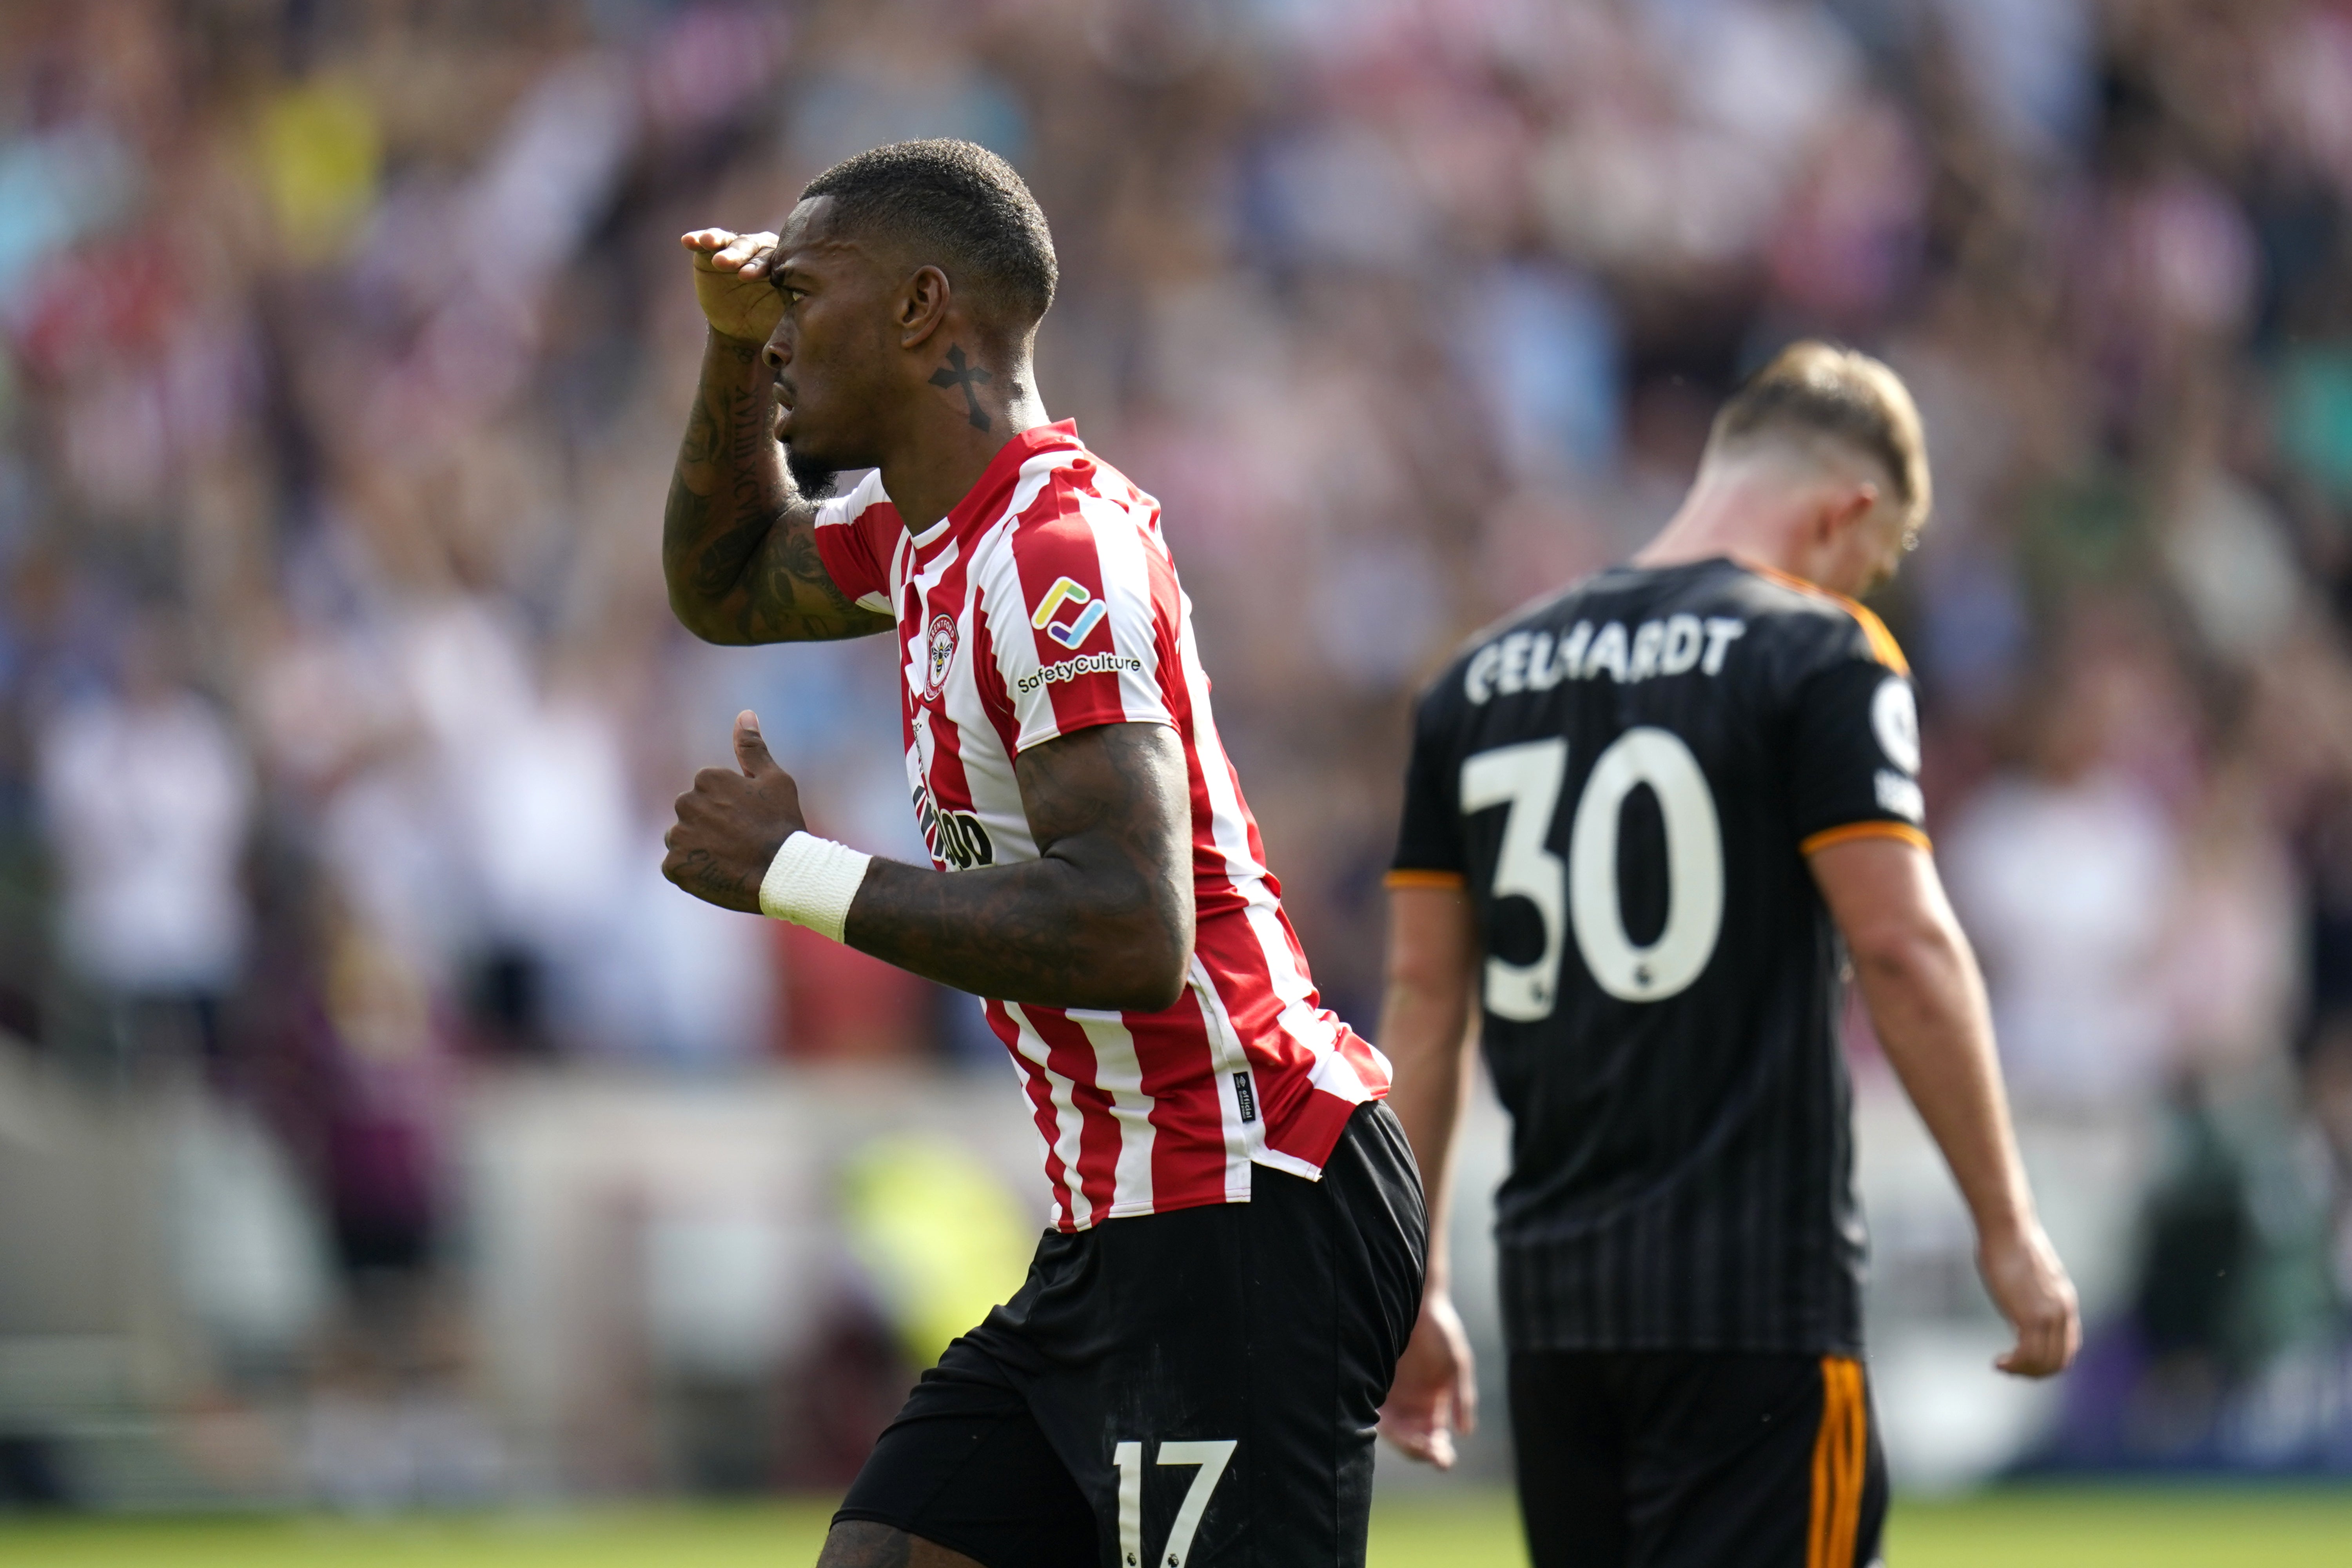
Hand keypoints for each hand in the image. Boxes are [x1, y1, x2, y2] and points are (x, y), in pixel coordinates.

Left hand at [663, 711, 806, 911]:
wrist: (784, 874)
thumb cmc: (783, 825)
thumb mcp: (775, 780)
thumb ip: (752, 748)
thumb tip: (744, 713)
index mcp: (707, 779)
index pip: (708, 793)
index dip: (730, 809)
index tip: (748, 821)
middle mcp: (686, 802)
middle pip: (692, 814)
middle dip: (710, 826)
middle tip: (740, 842)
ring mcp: (678, 835)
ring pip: (682, 839)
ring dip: (699, 849)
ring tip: (729, 859)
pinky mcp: (674, 866)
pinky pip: (676, 866)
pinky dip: (693, 872)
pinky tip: (717, 874)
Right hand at [681, 228, 783, 345]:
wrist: (742, 330)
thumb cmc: (767, 322)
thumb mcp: (783, 319)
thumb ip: (793, 315)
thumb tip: (800, 326)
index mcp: (782, 264)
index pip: (773, 260)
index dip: (760, 267)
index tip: (747, 277)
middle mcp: (761, 251)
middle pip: (752, 247)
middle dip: (738, 255)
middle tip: (726, 264)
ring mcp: (738, 249)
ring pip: (731, 241)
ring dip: (718, 241)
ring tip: (708, 243)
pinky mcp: (714, 252)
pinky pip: (707, 242)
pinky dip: (698, 239)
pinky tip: (688, 240)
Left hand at [1378, 1290, 1477, 1467]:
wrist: (1415, 1303)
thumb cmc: (1441, 1331)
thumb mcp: (1458, 1364)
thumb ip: (1462, 1398)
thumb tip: (1465, 1433)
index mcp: (1436, 1406)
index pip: (1436, 1440)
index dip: (1439, 1453)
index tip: (1442, 1458)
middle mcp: (1414, 1408)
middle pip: (1416, 1441)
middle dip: (1422, 1451)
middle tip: (1427, 1452)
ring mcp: (1395, 1399)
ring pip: (1396, 1434)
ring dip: (1404, 1444)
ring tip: (1412, 1445)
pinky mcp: (1376, 1387)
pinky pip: (1377, 1415)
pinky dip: (1383, 1428)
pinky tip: (1389, 1430)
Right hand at [1978, 1220, 2079, 1377]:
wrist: (2008, 1228)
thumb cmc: (2010, 1246)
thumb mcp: (2029, 1278)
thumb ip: (2031, 1298)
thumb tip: (2019, 1311)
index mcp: (2065, 1303)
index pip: (2067, 1347)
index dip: (2048, 1362)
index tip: (2024, 1361)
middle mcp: (2063, 1312)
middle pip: (2059, 1360)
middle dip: (2036, 1372)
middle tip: (2012, 1370)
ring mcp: (2049, 1315)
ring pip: (2044, 1361)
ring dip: (2023, 1371)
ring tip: (2003, 1367)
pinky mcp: (2031, 1315)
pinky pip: (2028, 1354)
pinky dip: (2014, 1365)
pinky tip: (1999, 1362)